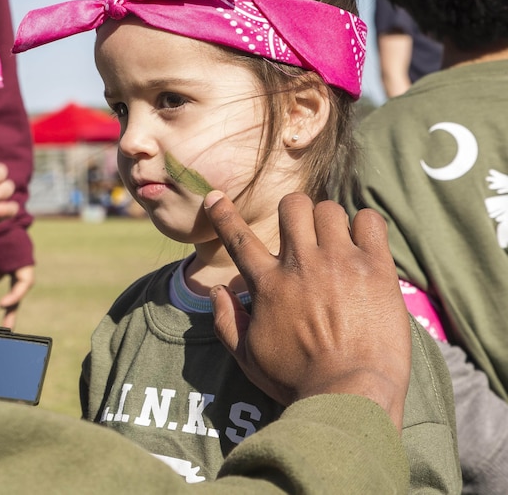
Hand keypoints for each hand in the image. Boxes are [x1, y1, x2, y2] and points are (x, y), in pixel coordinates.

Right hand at [205, 190, 410, 431]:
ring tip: (338, 243)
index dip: (223, 214)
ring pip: (330, 210)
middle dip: (295, 213)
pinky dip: (366, 227)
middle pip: (293, 206)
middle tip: (305, 233)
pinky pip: (370, 221)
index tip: (215, 197)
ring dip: (331, 223)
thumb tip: (217, 292)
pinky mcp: (376, 268)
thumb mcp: (248, 358)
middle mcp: (301, 264)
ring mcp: (340, 262)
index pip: (238, 238)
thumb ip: (227, 322)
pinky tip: (365, 246)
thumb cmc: (297, 380)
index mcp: (269, 284)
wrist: (349, 393)